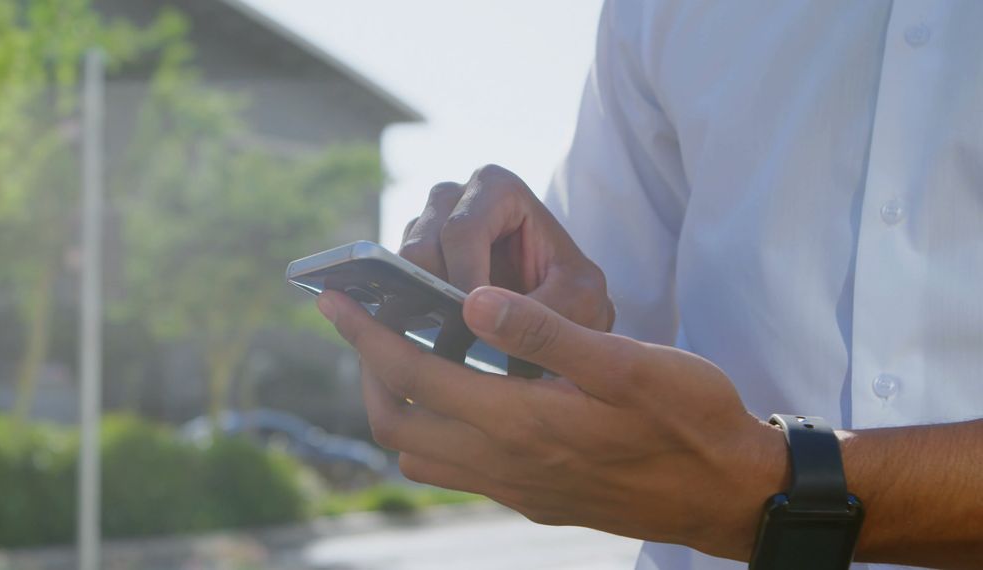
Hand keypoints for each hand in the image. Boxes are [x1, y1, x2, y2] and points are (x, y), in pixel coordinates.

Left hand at [317, 286, 788, 560]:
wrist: (729, 493)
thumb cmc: (689, 419)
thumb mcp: (627, 363)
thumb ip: (544, 332)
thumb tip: (471, 301)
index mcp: (519, 421)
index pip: (411, 376)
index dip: (365, 336)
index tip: (335, 302)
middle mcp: (505, 463)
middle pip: (396, 421)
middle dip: (367, 371)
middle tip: (365, 325)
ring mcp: (516, 488)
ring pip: (420, 451)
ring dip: (396, 404)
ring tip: (402, 356)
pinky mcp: (533, 499)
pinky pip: (456, 470)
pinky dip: (434, 431)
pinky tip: (461, 399)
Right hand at [400, 164, 613, 331]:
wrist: (564, 317)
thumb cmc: (577, 298)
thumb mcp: (580, 303)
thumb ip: (540, 312)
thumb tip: (474, 310)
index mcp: (497, 187)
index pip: (463, 232)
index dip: (464, 281)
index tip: (474, 327)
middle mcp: (453, 197)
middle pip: (420, 249)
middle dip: (438, 299)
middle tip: (462, 343)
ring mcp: (425, 226)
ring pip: (400, 270)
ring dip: (421, 311)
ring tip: (454, 346)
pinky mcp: (409, 260)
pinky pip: (392, 288)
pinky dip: (409, 319)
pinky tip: (435, 345)